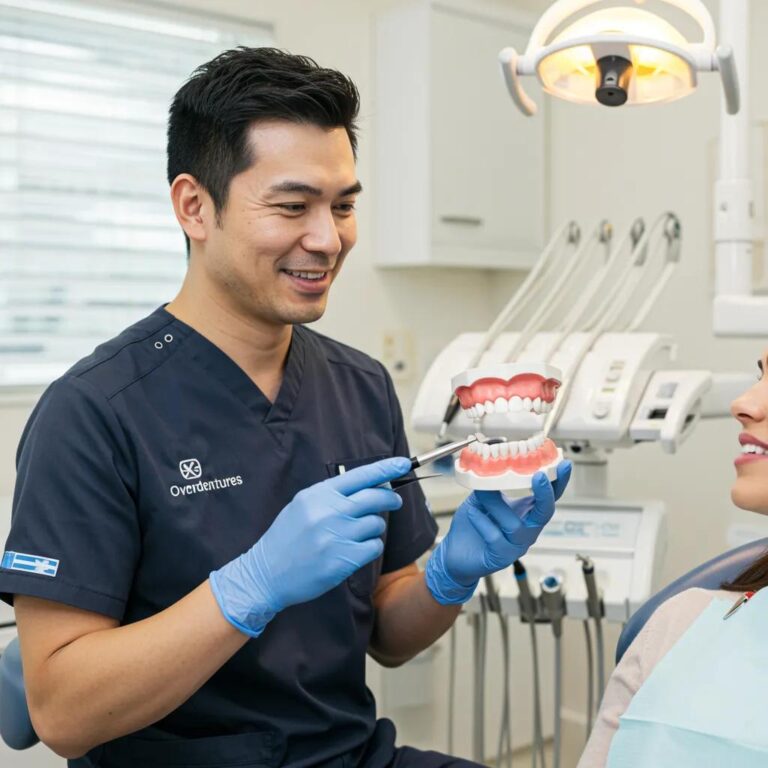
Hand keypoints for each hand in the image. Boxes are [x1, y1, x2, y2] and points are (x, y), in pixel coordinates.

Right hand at [209, 456, 409, 636]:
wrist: (267, 573)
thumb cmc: (287, 538)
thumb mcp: (303, 506)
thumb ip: (332, 495)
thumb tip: (369, 486)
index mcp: (319, 495)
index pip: (361, 476)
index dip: (386, 468)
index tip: (404, 464)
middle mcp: (329, 512)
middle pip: (376, 497)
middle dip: (391, 498)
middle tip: (395, 501)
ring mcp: (336, 536)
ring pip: (376, 523)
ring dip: (374, 528)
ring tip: (357, 534)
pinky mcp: (342, 560)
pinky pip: (373, 547)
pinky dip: (371, 547)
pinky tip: (356, 550)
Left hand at [425, 461, 571, 604]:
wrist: (454, 552)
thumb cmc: (472, 525)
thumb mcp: (481, 498)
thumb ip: (489, 483)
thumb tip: (491, 463)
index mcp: (526, 512)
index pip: (549, 497)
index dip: (559, 481)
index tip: (564, 464)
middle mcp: (526, 530)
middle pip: (545, 513)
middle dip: (545, 494)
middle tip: (539, 476)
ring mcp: (516, 546)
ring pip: (515, 525)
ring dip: (497, 504)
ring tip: (481, 492)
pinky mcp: (501, 557)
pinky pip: (496, 538)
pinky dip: (483, 522)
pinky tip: (473, 513)